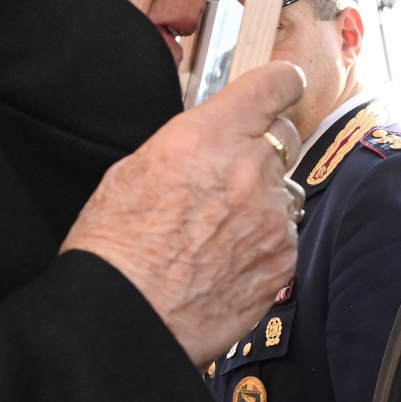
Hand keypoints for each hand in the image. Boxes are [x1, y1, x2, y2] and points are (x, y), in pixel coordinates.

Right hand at [62, 61, 306, 365]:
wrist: (125, 318)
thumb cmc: (116, 249)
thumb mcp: (135, 169)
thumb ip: (188, 144)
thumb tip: (210, 140)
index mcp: (209, 137)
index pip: (273, 86)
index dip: (280, 83)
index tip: (283, 86)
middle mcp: (249, 171)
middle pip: (284, 137)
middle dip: (261, 149)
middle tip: (227, 175)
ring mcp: (272, 218)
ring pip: (283, 191)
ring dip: (260, 201)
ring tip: (215, 231)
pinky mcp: (283, 260)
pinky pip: (285, 235)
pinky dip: (263, 242)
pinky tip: (225, 259)